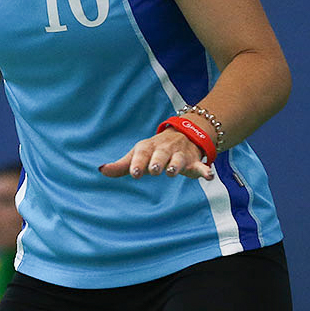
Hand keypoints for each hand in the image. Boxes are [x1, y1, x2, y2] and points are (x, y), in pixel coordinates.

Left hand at [99, 129, 213, 181]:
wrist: (183, 134)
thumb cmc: (154, 150)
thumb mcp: (138, 155)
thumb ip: (121, 165)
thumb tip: (101, 171)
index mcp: (148, 147)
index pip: (141, 153)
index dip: (138, 163)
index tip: (134, 173)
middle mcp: (164, 149)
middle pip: (160, 155)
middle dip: (157, 162)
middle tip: (154, 170)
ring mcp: (179, 155)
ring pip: (179, 159)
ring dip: (176, 165)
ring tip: (172, 172)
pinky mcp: (194, 161)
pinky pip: (201, 165)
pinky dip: (205, 170)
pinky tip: (208, 175)